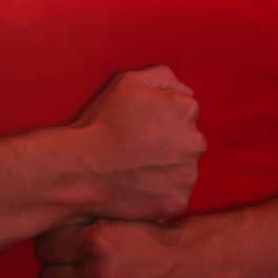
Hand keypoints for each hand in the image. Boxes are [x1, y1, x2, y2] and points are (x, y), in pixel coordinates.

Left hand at [35, 219, 197, 277]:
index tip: (62, 248)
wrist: (191, 267)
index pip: (44, 249)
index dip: (53, 247)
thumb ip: (80, 221)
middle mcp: (98, 276)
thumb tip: (41, 219)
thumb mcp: (117, 218)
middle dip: (58, 273)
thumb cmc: (149, 238)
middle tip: (72, 269)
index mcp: (95, 242)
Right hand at [71, 65, 205, 221]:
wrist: (82, 168)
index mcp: (186, 110)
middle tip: (137, 150)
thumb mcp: (128, 82)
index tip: (139, 126)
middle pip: (187, 141)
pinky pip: (175, 196)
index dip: (160, 118)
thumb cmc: (102, 123)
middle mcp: (195, 142)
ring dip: (166, 169)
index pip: (184, 112)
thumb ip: (162, 76)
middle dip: (168, 144)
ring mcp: (188, 175)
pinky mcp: (178, 201)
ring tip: (136, 170)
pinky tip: (138, 187)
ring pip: (183, 169)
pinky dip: (161, 193)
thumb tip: (185, 91)